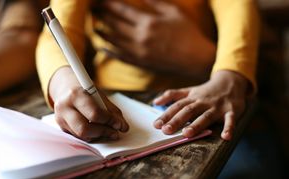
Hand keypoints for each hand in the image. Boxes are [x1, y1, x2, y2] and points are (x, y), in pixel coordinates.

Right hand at [49, 67, 128, 141]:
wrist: (66, 89)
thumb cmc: (86, 92)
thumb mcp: (100, 96)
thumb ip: (113, 111)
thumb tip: (123, 127)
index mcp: (76, 94)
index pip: (94, 113)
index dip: (109, 121)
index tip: (119, 124)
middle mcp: (64, 107)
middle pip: (85, 128)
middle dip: (103, 132)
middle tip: (115, 132)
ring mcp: (60, 118)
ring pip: (81, 135)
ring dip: (98, 135)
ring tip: (108, 131)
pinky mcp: (61, 127)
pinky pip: (78, 137)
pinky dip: (91, 136)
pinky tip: (98, 131)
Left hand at [95, 0, 215, 77]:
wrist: (194, 59)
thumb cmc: (187, 34)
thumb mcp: (174, 13)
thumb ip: (156, 3)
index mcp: (149, 22)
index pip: (122, 10)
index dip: (109, 4)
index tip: (100, 0)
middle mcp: (140, 37)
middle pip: (115, 24)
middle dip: (102, 15)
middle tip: (93, 10)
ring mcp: (139, 51)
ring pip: (114, 41)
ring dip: (102, 33)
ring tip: (95, 26)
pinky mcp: (140, 63)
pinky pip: (120, 57)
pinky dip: (109, 52)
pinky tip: (102, 48)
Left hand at [153, 70, 248, 139]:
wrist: (230, 81)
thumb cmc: (206, 91)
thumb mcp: (189, 91)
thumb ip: (172, 95)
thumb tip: (154, 102)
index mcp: (192, 98)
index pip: (177, 106)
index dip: (166, 115)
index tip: (156, 125)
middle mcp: (203, 102)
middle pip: (188, 111)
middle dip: (177, 120)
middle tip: (166, 130)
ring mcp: (217, 107)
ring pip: (206, 116)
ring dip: (197, 124)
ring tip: (187, 134)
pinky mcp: (231, 110)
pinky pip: (230, 120)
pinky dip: (229, 128)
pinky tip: (226, 137)